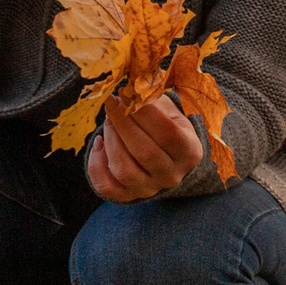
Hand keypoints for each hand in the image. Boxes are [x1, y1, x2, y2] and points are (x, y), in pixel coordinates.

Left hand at [87, 92, 205, 202]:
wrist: (165, 155)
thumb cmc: (165, 124)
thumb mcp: (168, 110)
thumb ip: (151, 99)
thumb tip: (128, 88)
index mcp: (189, 151)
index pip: (167, 132)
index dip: (144, 112)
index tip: (126, 93)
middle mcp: (172, 175)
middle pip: (144, 152)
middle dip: (122, 122)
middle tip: (111, 103)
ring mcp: (150, 189)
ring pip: (124, 170)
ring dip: (111, 140)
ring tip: (108, 121)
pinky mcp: (129, 196)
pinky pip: (106, 186)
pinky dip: (96, 164)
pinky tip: (99, 143)